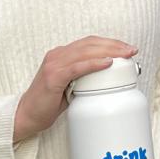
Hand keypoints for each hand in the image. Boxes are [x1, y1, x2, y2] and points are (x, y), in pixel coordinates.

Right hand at [14, 36, 137, 142]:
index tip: (127, 48)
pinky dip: (93, 64)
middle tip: (132, 50)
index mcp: (62, 55)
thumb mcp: (72, 86)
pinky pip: (77, 67)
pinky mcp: (53, 76)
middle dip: (114, 45)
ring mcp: (54, 64)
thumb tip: (112, 78)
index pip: (90, 42)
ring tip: (125, 55)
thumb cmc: (50, 103)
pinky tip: (107, 63)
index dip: (110, 42)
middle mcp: (57, 55)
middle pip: (90, 43)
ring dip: (109, 52)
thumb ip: (87, 78)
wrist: (27, 116)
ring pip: (85, 52)